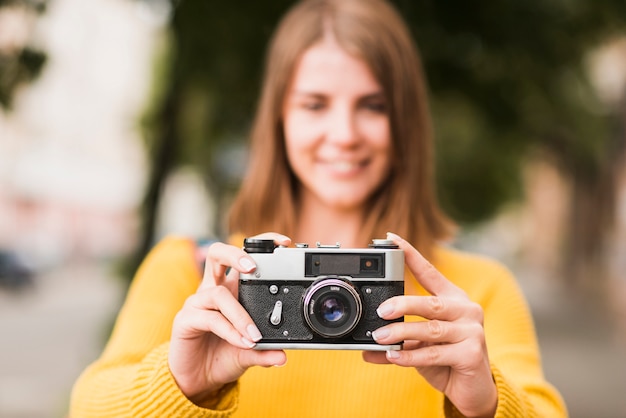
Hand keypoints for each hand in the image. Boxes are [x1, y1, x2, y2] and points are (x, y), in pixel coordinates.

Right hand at [168, 233, 288, 404]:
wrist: (198, 379)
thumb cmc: (223, 355)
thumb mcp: (250, 352)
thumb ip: (265, 351)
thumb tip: (283, 356)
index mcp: (231, 289)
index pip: (242, 256)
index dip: (260, 243)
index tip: (284, 243)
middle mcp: (213, 290)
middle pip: (217, 254)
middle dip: (235, 254)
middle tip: (253, 267)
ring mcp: (197, 303)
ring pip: (218, 294)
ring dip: (240, 315)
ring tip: (255, 336)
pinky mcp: (185, 320)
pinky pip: (210, 319)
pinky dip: (230, 330)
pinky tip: (242, 342)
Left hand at [363, 232, 496, 417]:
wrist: (474, 391)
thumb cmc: (446, 360)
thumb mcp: (419, 347)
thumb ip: (397, 342)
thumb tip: (365, 348)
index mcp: (453, 299)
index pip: (429, 272)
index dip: (410, 255)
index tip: (391, 239)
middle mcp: (466, 310)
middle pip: (431, 302)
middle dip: (403, 304)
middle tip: (381, 311)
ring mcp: (472, 331)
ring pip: (431, 329)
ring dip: (401, 333)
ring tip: (380, 337)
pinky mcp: (472, 354)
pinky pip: (434, 353)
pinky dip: (411, 356)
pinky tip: (394, 357)